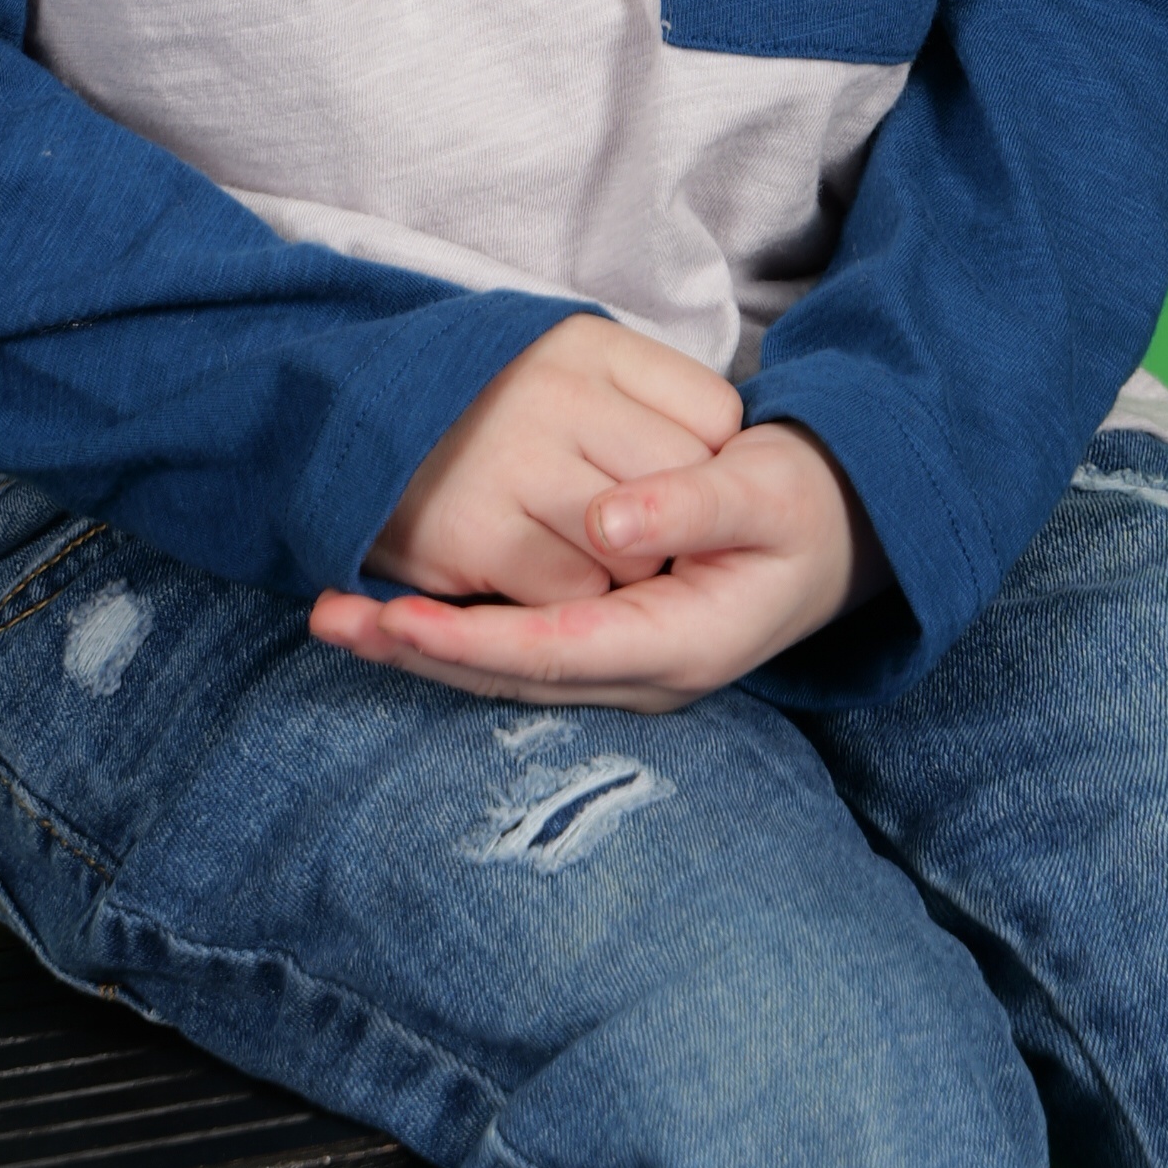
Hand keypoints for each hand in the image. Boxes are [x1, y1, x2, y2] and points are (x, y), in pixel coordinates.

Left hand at [312, 418, 886, 711]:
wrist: (838, 534)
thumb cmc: (801, 505)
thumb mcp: (766, 491)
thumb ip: (690, 505)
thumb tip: (605, 525)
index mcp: (678, 642)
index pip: (555, 652)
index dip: (470, 642)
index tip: (396, 619)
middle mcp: (640, 672)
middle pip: (510, 676)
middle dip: (416, 652)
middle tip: (329, 618)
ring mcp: (619, 665)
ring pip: (504, 672)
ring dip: (418, 648)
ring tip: (335, 616)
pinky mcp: (603, 643)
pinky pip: (516, 650)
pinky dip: (452, 635)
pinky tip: (394, 612)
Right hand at [359, 313, 741, 608]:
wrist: (348, 425)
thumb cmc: (485, 409)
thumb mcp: (565, 367)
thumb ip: (644, 400)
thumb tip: (727, 458)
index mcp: (590, 343)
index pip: (714, 415)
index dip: (705, 465)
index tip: (676, 485)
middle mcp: (555, 391)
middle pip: (681, 484)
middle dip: (671, 526)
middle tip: (637, 535)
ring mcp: (511, 459)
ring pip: (632, 548)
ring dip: (620, 571)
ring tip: (580, 550)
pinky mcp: (472, 531)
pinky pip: (570, 592)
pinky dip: (567, 601)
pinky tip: (534, 574)